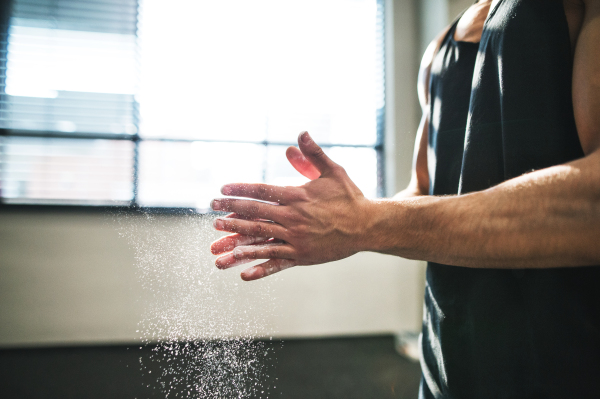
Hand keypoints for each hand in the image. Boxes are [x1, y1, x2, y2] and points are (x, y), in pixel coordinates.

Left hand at [210, 131, 371, 280]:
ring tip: (217, 245)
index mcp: (297, 196)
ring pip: (260, 240)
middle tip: (213, 214)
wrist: (367, 226)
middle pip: (255, 215)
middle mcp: (293, 218)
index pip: (261, 191)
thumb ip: (313, 154)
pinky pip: (277, 263)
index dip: (239, 190)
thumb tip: (300, 134)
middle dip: (231, 214)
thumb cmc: (349, 197)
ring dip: (237, 242)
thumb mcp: (333, 171)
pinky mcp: (302, 257)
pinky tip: (243, 273)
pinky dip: (260, 268)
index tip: (221, 190)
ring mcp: (296, 240)